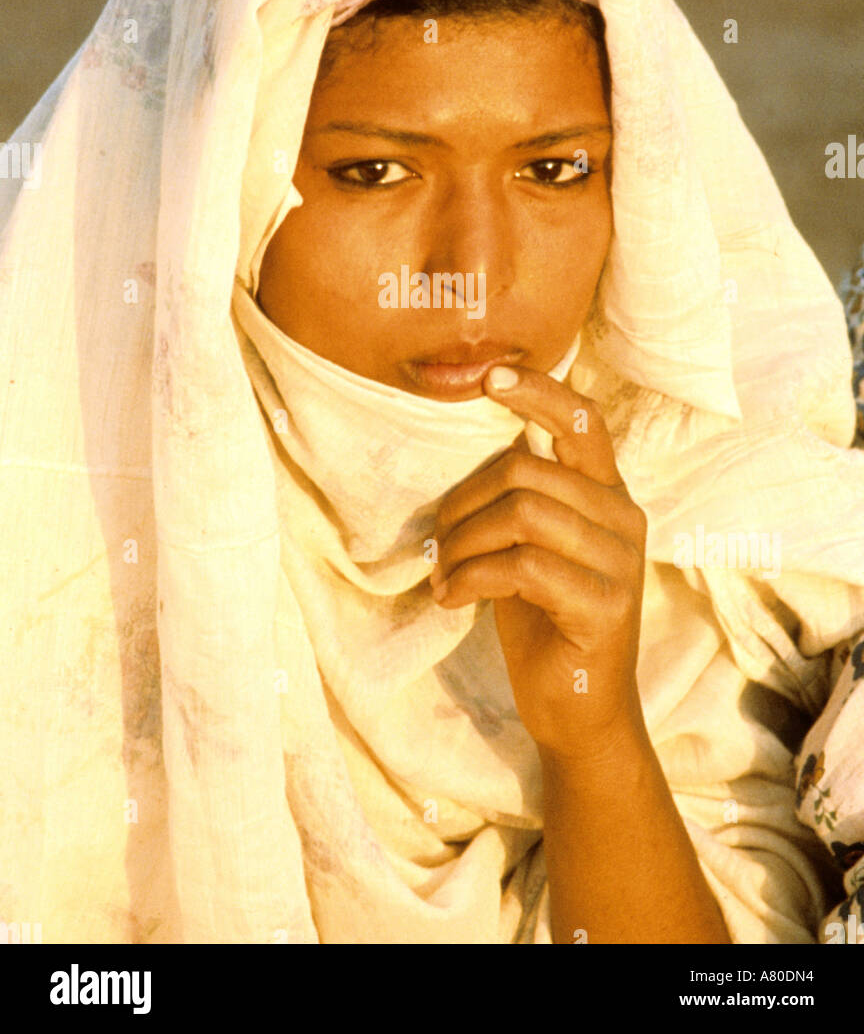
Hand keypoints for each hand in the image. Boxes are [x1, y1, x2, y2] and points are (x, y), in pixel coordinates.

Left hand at [429, 365, 647, 765]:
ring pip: (521, 513)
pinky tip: (453, 600)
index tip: (488, 378)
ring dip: (461, 543)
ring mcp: (620, 562)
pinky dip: (472, 577)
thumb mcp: (532, 545)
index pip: (584, 420)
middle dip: (461, 503)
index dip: (538, 391)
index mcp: (607, 493)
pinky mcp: (605, 606)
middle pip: (525, 469)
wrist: (579, 711)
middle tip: (437, 546)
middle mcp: (622, 518)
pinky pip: (522, 566)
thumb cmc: (544, 620)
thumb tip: (478, 443)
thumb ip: (522, 495)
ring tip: (444, 574)